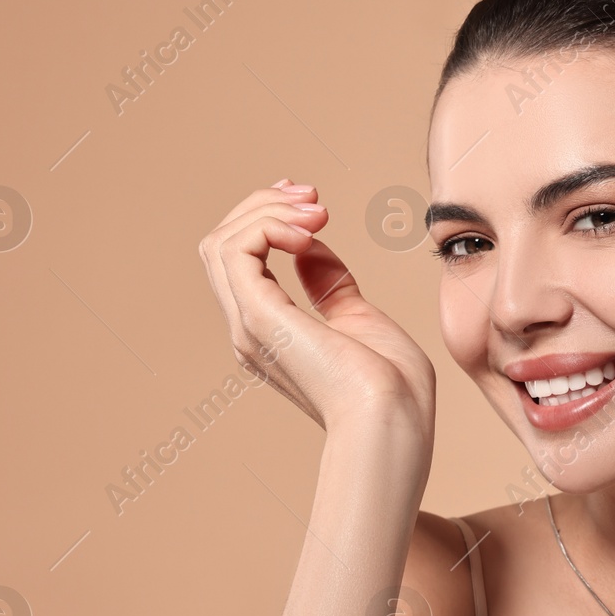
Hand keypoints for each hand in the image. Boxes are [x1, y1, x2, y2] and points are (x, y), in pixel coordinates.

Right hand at [196, 179, 435, 441]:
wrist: (394, 420)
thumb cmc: (393, 387)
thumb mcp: (358, 318)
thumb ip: (330, 285)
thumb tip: (309, 247)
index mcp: (270, 332)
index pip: (240, 261)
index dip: (267, 218)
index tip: (311, 200)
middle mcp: (249, 329)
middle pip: (222, 244)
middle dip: (264, 205)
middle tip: (314, 195)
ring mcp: (249, 325)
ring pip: (221, 242)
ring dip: (267, 210)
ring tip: (317, 209)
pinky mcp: (259, 318)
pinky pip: (235, 250)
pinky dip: (268, 226)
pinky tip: (308, 231)